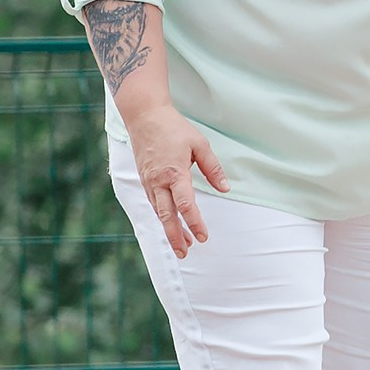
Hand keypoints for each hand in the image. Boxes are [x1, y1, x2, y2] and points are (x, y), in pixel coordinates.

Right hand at [128, 103, 227, 257]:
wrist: (144, 116)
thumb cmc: (173, 128)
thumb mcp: (200, 144)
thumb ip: (212, 168)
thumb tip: (225, 188)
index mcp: (174, 172)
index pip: (186, 204)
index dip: (195, 223)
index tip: (203, 237)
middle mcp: (159, 181)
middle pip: (167, 216)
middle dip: (176, 237)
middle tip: (185, 254)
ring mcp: (149, 182)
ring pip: (159, 212)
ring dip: (169, 230)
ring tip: (181, 246)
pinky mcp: (144, 180)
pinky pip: (154, 203)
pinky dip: (162, 217)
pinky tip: (170, 224)